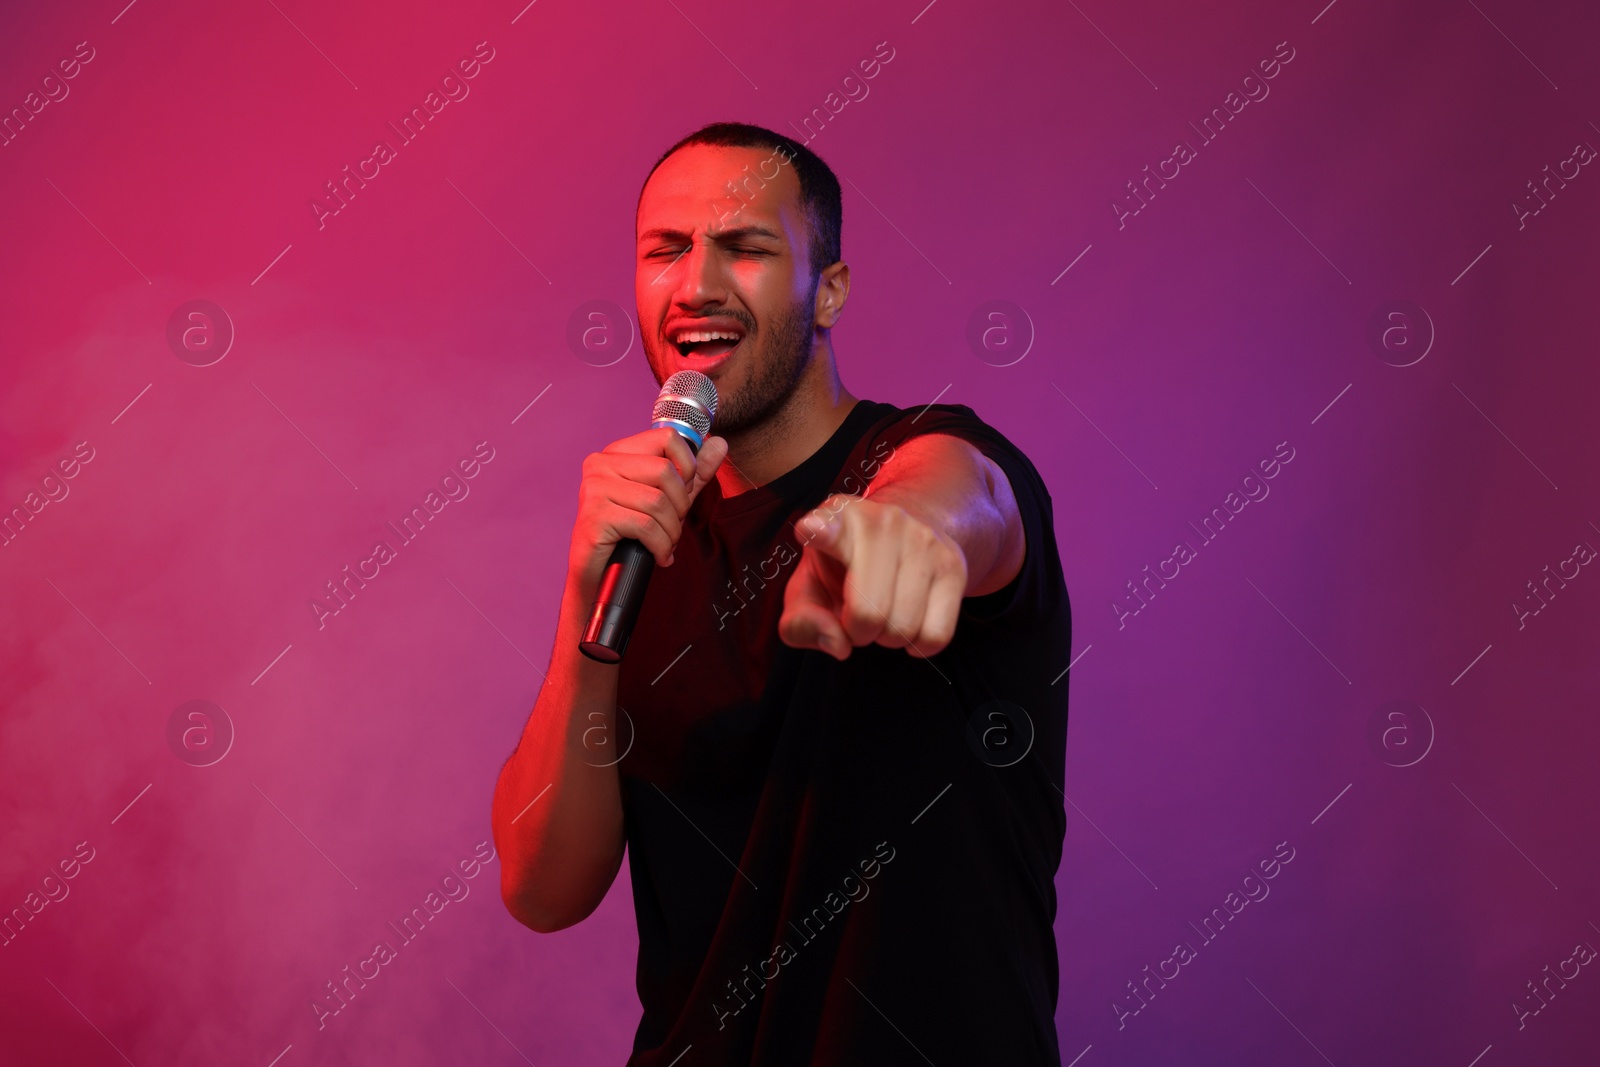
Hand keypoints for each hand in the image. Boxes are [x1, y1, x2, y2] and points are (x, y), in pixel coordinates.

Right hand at [568, 428, 726, 601]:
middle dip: (680, 506)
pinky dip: (661, 546)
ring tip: (666, 544)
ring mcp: (595, 488)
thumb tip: (720, 443)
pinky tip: (659, 556)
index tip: (682, 493)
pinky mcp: (595, 515)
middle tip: (673, 526)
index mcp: (617, 453)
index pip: (667, 437)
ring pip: (657, 501)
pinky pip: (646, 526)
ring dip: (671, 531)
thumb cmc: (631, 535)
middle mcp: (601, 463)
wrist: (599, 576)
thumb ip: (694, 472)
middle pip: (665, 471)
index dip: (687, 467)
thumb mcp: (669, 499)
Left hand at [778, 494, 967, 659]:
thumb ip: (801, 622)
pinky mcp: (953, 564)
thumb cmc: (841, 568)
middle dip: (858, 632)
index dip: (819, 531)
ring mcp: (923, 539)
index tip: (811, 530)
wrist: (902, 538)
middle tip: (857, 616)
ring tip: (884, 612)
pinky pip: (935, 634)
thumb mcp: (807, 589)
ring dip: (888, 638)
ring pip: (904, 627)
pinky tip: (911, 624)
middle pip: (868, 613)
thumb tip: (839, 644)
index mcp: (836, 520)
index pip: (828, 526)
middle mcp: (882, 521)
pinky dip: (919, 645)